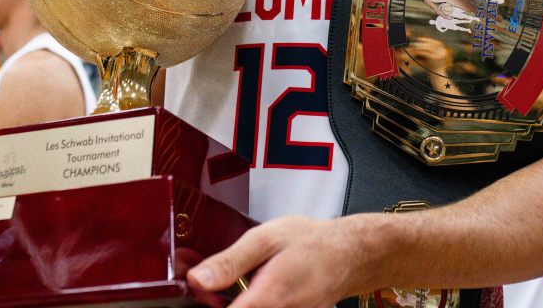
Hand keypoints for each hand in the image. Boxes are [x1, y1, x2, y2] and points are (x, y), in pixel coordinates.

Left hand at [187, 215, 361, 307]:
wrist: (347, 256)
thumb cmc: (309, 243)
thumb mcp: (265, 240)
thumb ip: (229, 262)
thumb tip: (195, 279)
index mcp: (265, 300)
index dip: (205, 302)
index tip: (198, 287)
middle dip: (216, 300)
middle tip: (212, 280)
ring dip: (232, 300)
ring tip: (240, 278)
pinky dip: (248, 301)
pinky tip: (249, 286)